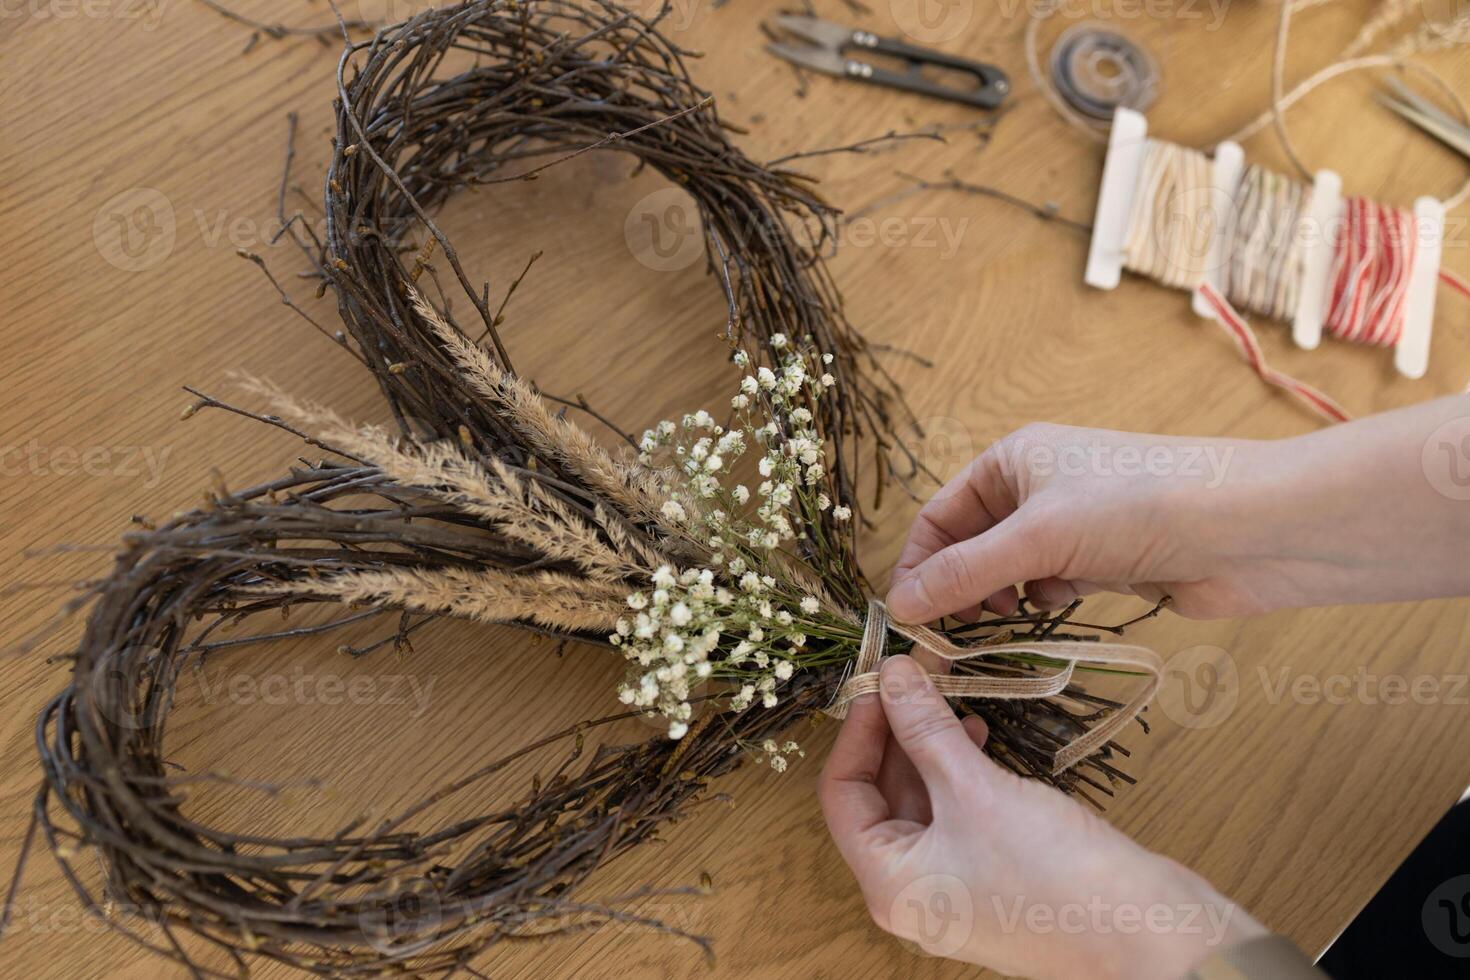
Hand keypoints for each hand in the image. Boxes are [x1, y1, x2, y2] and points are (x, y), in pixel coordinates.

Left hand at [818, 655, 1264, 979]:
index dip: (857, 732)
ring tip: (954, 695)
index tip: (881, 683)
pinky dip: (963, 769)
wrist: (1151, 936)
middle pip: (881, 794)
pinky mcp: (997, 873)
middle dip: (898, 730)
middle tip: (919, 671)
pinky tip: (983, 733)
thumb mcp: (976, 790)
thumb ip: (927, 729)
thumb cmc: (1054, 876)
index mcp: (889, 883)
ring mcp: (957, 885)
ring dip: (932, 744)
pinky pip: (961, 811)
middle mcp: (915, 890)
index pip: (841, 794)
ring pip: (924, 799)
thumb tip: (891, 675)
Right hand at [887, 398, 1469, 622]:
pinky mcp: (1109, 561)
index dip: (919, 564)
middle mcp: (1039, 486)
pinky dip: (1043, 604)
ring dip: (999, 601)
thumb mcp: (1038, 537)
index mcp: (1013, 459)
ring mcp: (1076, 525)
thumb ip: (965, 574)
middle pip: (973, 545)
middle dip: (959, 589)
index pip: (940, 515)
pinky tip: (1054, 612)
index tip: (906, 618)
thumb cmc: (1139, 505)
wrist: (1248, 528)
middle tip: (948, 638)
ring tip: (998, 628)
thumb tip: (899, 605)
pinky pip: (1053, 586)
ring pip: (1012, 571)